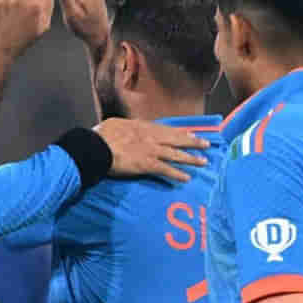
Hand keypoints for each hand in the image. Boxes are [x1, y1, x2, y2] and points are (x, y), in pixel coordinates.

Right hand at [93, 118, 209, 182]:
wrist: (96, 147)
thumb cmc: (100, 136)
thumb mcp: (114, 124)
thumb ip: (125, 127)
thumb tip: (125, 129)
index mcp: (142, 126)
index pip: (166, 129)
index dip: (180, 132)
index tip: (191, 133)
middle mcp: (150, 137)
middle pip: (176, 139)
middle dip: (193, 142)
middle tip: (206, 144)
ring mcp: (150, 150)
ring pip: (176, 154)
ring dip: (191, 158)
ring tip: (204, 162)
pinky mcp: (147, 164)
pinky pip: (166, 170)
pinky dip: (177, 174)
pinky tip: (186, 178)